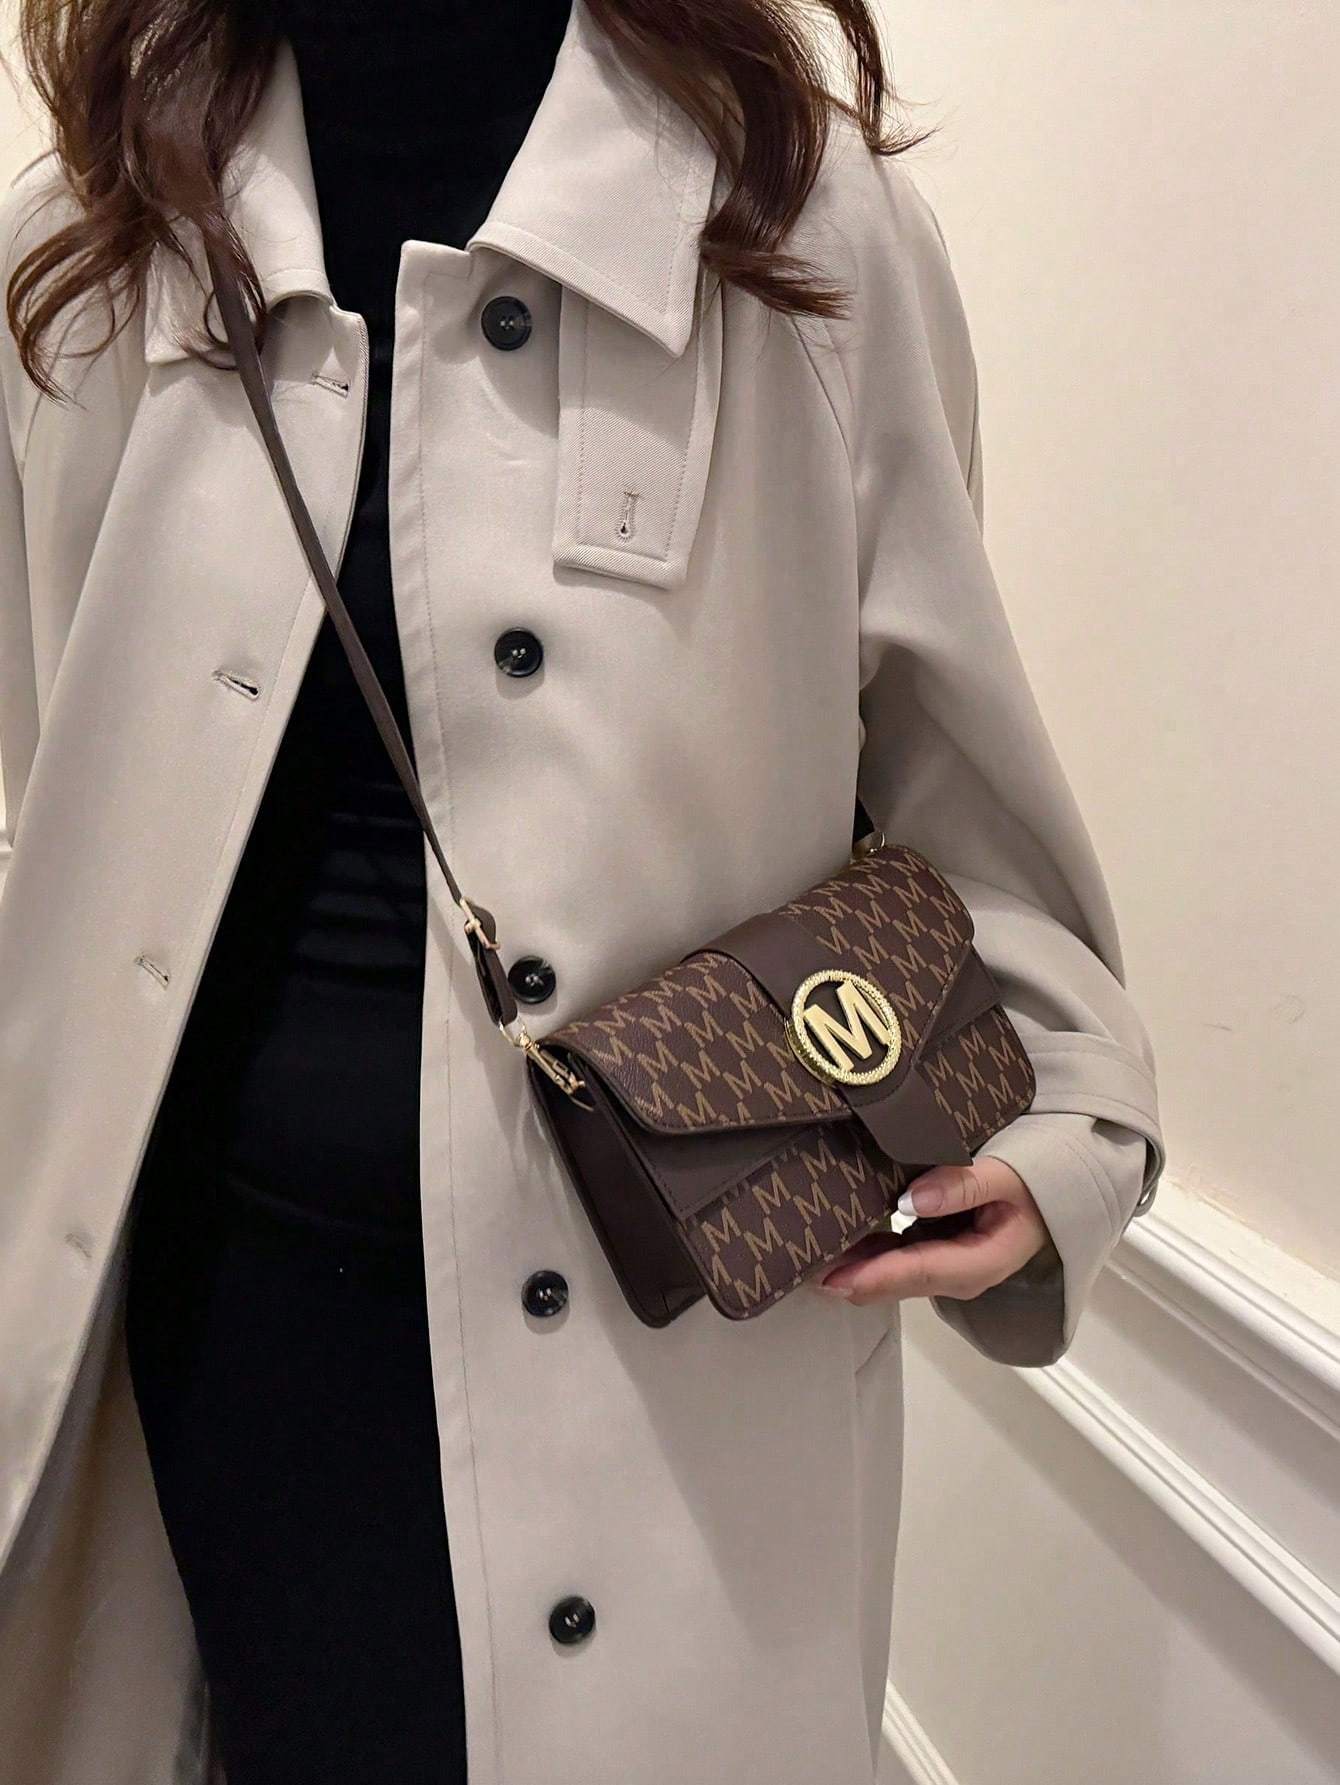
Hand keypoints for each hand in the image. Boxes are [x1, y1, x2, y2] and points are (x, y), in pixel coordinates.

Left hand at [812, 1158, 1051, 1305]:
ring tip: (804, 1255)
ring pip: (889, 1272)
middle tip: (800, 1269)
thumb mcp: (1010, 1176)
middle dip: (850, 1277)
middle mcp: (957, 1274)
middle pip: (896, 1280)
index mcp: (980, 1263)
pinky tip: (834, 1238)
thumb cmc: (1033, 1181)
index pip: (919, 1271)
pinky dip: (864, 1248)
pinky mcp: (933, 1251)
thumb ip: (965, 1184)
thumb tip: (915, 1198)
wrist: (1052, 1190)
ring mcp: (943, 1265)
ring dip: (851, 1264)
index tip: (832, 1279)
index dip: (874, 1276)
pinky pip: (892, 1255)